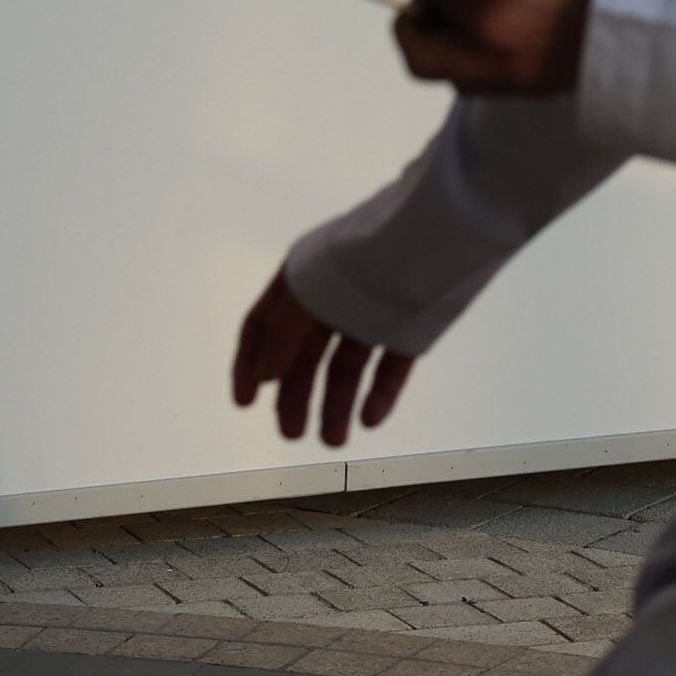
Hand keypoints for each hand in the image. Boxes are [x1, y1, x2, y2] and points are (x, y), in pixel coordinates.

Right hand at [230, 264, 411, 448]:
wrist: (430, 235)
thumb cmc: (358, 255)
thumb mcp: (306, 292)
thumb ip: (282, 335)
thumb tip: (262, 376)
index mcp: (300, 281)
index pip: (264, 326)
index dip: (250, 364)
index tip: (245, 403)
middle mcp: (332, 299)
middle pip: (305, 355)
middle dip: (295, 395)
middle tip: (292, 434)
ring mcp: (371, 314)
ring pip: (348, 366)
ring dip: (337, 404)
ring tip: (334, 441)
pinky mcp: (410, 328)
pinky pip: (390, 367)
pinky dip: (380, 394)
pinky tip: (370, 420)